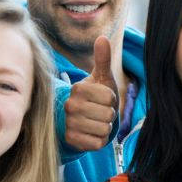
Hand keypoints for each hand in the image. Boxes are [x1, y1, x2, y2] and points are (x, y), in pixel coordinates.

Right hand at [64, 34, 118, 152]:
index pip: (110, 97)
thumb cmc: (95, 96)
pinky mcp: (71, 140)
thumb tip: (102, 37)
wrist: (81, 118)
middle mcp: (70, 105)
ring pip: (104, 129)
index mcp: (77, 88)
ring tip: (96, 122)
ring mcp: (69, 124)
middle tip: (99, 111)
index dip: (111, 99)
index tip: (103, 98)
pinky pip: (98, 143)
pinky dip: (100, 140)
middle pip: (108, 114)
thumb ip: (103, 59)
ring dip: (105, 127)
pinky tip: (92, 133)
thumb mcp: (101, 78)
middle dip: (109, 114)